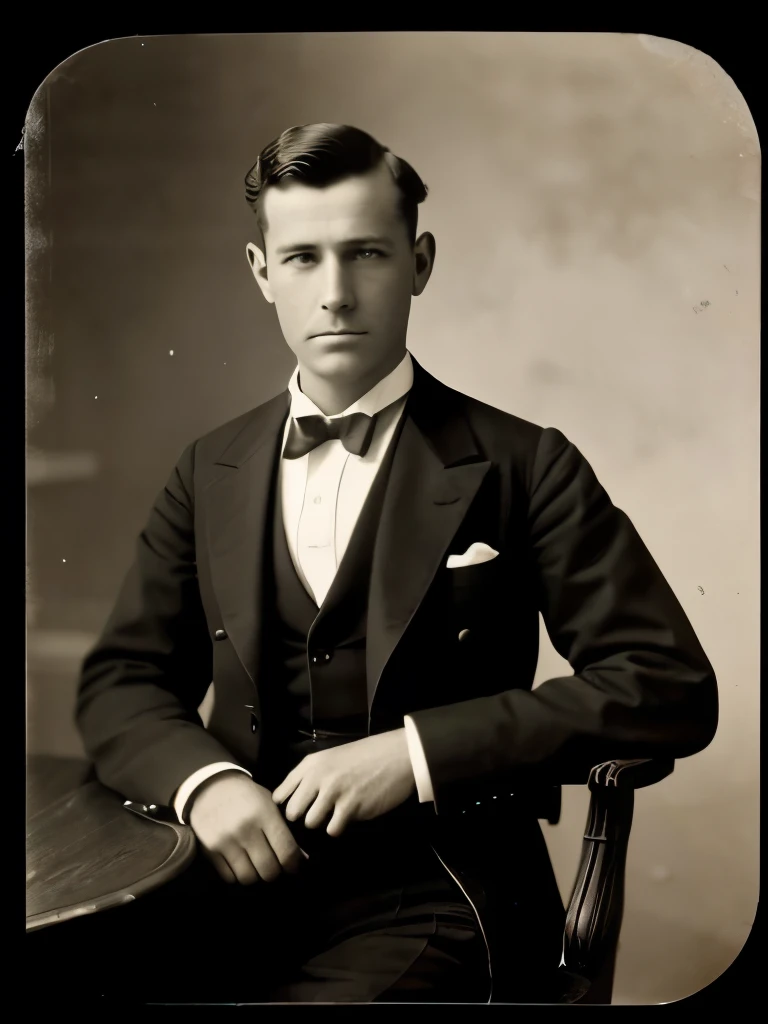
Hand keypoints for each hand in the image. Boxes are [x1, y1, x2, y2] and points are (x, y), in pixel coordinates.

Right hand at [188, 772, 305, 884]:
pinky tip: (241, 863)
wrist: (211, 786)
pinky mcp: (209, 850)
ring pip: (248, 878)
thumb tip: (302, 857)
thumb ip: (285, 829)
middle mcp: (245, 830)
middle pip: (269, 870)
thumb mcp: (270, 804)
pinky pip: (229, 877)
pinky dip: (237, 875)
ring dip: (256, 875)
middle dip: (276, 872)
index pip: (287, 851)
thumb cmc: (247, 795)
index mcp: (264, 814)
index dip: (295, 865)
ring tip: (257, 866)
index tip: (295, 866)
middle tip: (276, 866)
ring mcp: (225, 842)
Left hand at [271, 729, 415, 836]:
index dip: (286, 804)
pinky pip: (332, 829)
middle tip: (317, 814)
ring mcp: (334, 792)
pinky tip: (348, 817)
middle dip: (303, 817)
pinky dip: (338, 828)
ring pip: (311, 823)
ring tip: (334, 815)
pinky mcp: (350, 807)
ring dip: (322, 823)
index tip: (296, 809)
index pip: (281, 793)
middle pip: (292, 812)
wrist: (397, 755)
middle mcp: (318, 777)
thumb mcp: (331, 757)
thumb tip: (295, 800)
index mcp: (311, 764)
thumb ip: (311, 775)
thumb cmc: (365, 756)